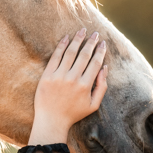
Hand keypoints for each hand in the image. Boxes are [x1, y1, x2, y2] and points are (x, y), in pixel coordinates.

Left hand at [28, 29, 107, 144]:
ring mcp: (59, 77)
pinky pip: (55, 57)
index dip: (100, 51)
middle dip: (91, 42)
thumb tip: (105, 68)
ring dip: (77, 40)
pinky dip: (61, 46)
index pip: (95, 63)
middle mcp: (73, 79)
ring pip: (70, 53)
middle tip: (95, 33)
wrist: (51, 121)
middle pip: (84, 55)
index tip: (103, 43)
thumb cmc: (73, 113)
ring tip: (82, 31)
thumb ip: (102, 86)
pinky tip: (66, 38)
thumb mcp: (93, 105)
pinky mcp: (47, 76)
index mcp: (85, 86)